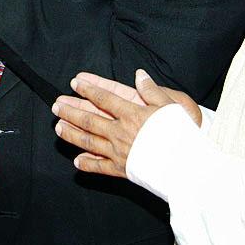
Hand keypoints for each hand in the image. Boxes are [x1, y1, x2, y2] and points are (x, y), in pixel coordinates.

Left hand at [51, 69, 199, 177]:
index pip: (104, 98)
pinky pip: (101, 167)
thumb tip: (139, 74)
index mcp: (132, 114)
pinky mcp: (123, 170)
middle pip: (89, 119)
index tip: (75, 83)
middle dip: (71, 111)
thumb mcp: (170, 105)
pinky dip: (88, 164)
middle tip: (56, 105)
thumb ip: (151, 89)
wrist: (188, 165)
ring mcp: (119, 151)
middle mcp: (121, 132)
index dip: (88, 89)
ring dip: (71, 133)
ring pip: (89, 141)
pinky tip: (77, 162)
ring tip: (58, 128)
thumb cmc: (182, 134)